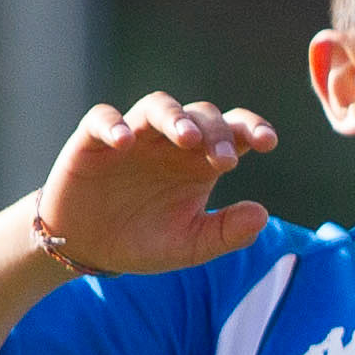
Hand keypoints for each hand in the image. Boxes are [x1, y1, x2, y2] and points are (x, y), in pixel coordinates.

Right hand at [34, 91, 283, 275]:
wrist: (87, 248)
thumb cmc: (144, 240)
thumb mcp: (189, 246)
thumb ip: (226, 233)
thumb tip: (263, 215)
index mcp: (200, 161)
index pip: (234, 131)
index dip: (252, 128)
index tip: (268, 143)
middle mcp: (170, 141)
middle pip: (201, 115)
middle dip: (216, 133)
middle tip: (223, 162)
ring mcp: (134, 136)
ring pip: (157, 105)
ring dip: (174, 117)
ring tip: (186, 138)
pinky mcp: (92, 140)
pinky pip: (102, 118)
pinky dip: (113, 124)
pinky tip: (124, 142)